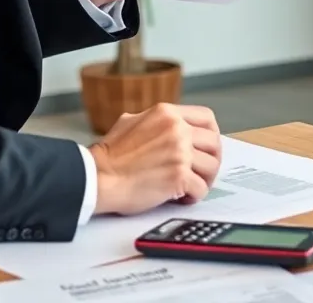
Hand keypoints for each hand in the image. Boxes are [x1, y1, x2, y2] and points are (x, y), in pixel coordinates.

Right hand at [89, 103, 221, 215]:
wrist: (98, 177)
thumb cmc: (110, 155)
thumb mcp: (131, 121)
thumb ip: (154, 121)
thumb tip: (166, 125)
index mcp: (167, 113)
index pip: (207, 118)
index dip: (212, 135)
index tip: (207, 148)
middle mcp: (177, 129)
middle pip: (214, 143)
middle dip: (212, 160)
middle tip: (203, 172)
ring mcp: (180, 152)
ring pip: (211, 166)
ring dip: (204, 180)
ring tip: (191, 187)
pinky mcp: (178, 176)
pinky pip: (201, 188)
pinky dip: (194, 196)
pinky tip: (182, 198)